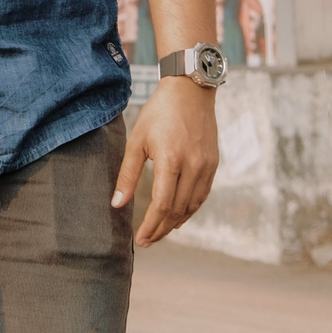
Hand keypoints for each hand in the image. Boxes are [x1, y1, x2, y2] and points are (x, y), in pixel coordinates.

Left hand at [114, 77, 218, 246]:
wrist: (190, 91)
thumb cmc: (158, 113)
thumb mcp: (137, 140)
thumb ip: (128, 174)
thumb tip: (117, 204)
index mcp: (171, 160)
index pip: (162, 205)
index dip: (151, 226)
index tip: (139, 239)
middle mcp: (193, 166)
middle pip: (177, 210)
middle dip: (161, 229)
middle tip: (146, 241)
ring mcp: (206, 166)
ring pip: (192, 206)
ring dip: (175, 223)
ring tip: (159, 233)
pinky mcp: (213, 164)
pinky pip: (202, 196)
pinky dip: (189, 210)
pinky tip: (178, 217)